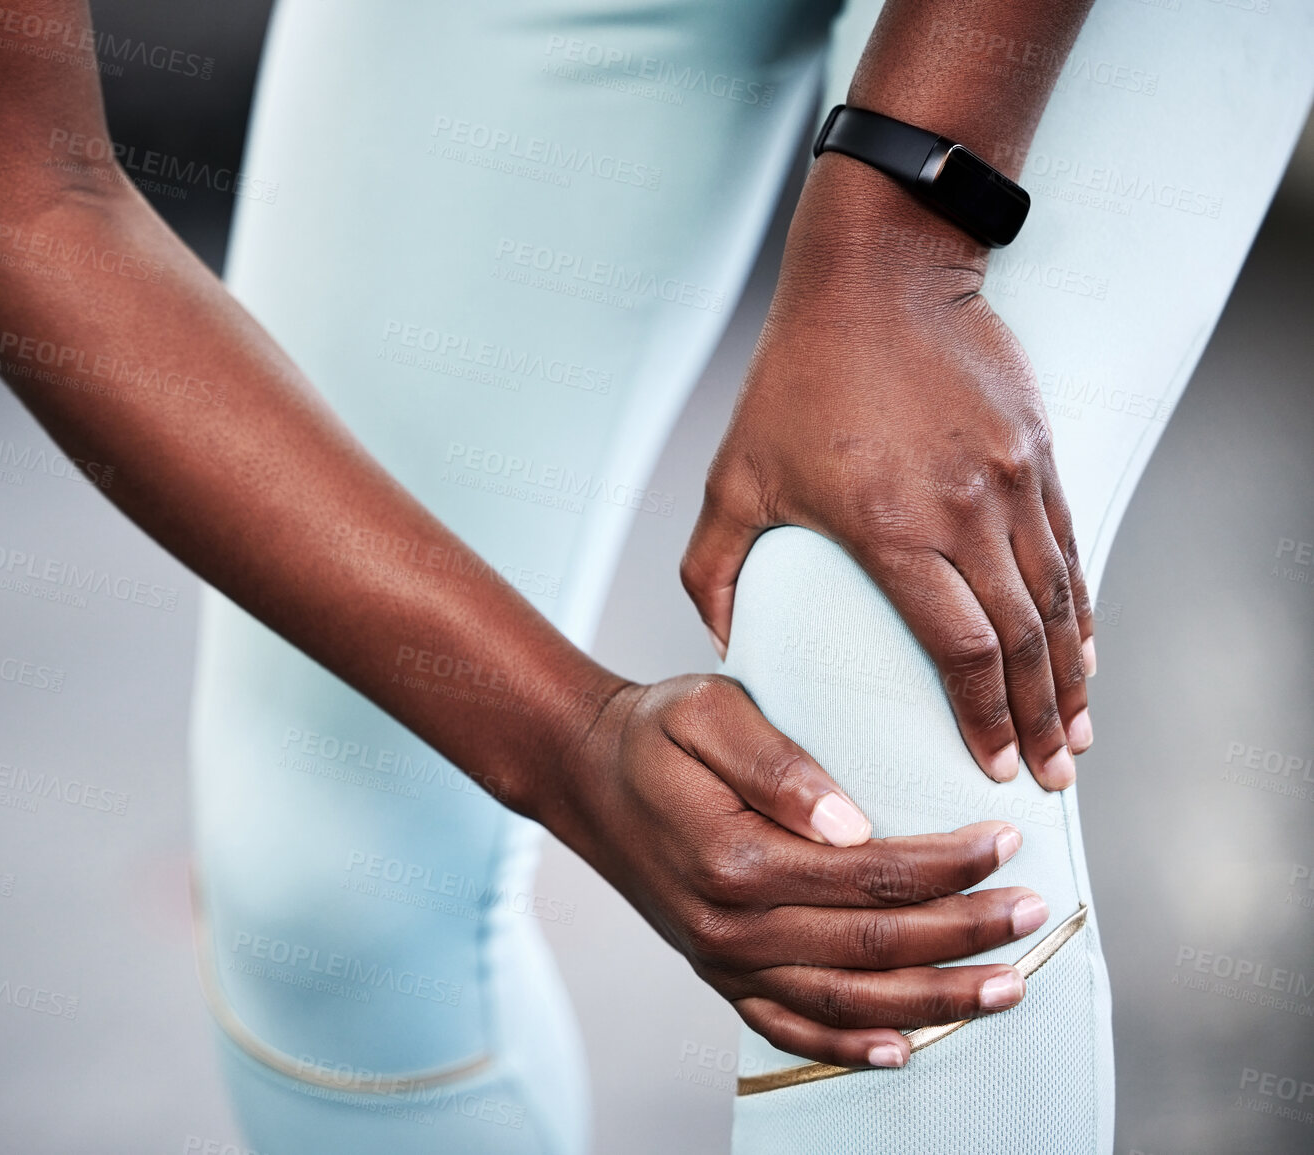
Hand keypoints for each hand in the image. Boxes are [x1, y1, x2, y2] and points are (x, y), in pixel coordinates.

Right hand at [543, 676, 1048, 1067]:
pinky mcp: (717, 973)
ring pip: (844, 1001)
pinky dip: (846, 1047)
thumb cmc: (652, 733)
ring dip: (933, 1001)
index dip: (947, 865)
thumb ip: (776, 762)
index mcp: (733, 857)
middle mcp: (729, 924)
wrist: (584, 776)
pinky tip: (903, 1049)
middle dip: (964, 935)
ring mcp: (722, 958)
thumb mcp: (706, 709)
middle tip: (1033, 913)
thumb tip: (850, 820)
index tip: (1008, 842)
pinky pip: (787, 1028)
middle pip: (871, 948)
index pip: (868, 874)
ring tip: (1006, 985)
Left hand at [682, 159, 1094, 790]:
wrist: (881, 276)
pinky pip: (1070, 551)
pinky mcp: (1039, 455)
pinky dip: (1081, 609)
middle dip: (1040, 720)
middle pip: (1025, 642)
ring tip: (1077, 736)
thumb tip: (720, 645)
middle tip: (1050, 779)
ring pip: (1060, 602)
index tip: (988, 767)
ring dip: (1073, 676)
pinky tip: (1083, 650)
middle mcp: (968, 514)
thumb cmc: (797, 378)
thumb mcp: (736, 476)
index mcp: (894, 531)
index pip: (961, 650)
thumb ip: (714, 568)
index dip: (981, 719)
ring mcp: (1015, 482)